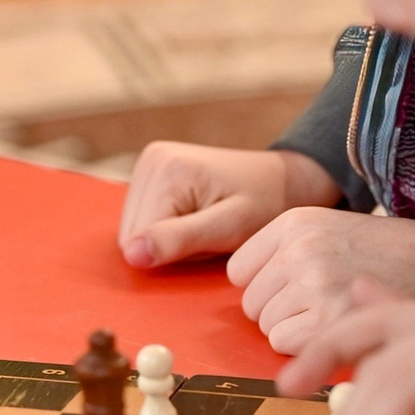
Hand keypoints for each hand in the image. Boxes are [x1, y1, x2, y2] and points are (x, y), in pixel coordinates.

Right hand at [118, 143, 339, 267]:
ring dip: (167, 238)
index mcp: (167, 170)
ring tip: (205, 225)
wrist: (283, 180)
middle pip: (132, 233)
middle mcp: (151, 159)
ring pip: (134, 229)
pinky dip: (166, 228)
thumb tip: (131, 255)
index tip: (210, 239)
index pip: (140, 238)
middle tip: (210, 234)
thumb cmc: (266, 204)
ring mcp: (149, 162)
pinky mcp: (151, 171)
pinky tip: (194, 218)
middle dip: (168, 245)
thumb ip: (179, 240)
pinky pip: (142, 218)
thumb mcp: (229, 228)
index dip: (174, 252)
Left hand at [229, 210, 414, 353]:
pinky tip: (343, 333)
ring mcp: (312, 280)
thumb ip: (285, 253)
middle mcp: (298, 247)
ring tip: (339, 317)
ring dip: (297, 333)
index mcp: (294, 222)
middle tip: (326, 308)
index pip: (240, 271)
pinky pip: (285, 345)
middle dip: (281, 314)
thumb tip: (246, 294)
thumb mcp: (331, 231)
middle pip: (252, 303)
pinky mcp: (328, 316)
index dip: (266, 288)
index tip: (296, 292)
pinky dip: (309, 349)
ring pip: (268, 327)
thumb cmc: (392, 257)